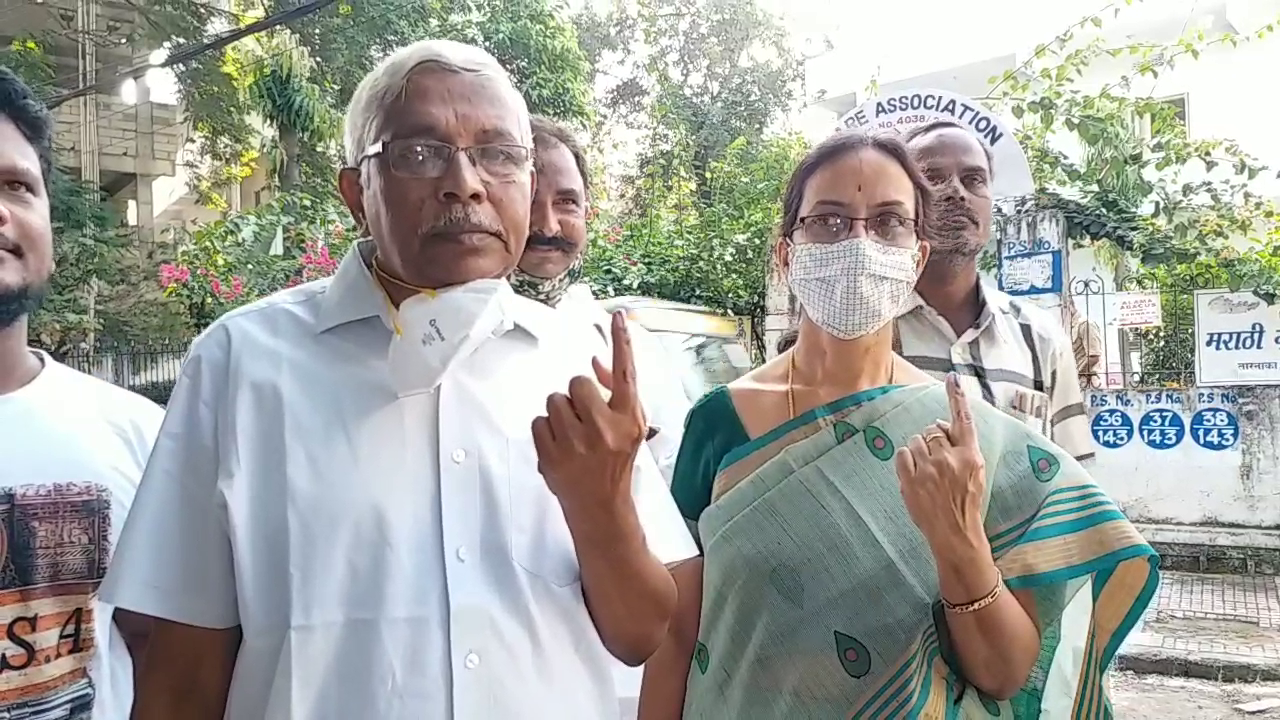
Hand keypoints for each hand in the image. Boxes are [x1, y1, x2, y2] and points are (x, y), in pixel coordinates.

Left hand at [532, 311, 646, 508]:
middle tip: (584, 419)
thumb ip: (616, 393)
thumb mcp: (630, 427)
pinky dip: (545, 432)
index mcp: (629, 420)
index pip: (627, 372)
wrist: (601, 505)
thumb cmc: (615, 461)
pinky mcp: (553, 456)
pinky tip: (559, 447)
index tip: (618, 317)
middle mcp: (605, 429)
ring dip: (559, 414)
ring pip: (553, 401)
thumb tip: (595, 362)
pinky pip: (538, 422)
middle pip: (577, 383)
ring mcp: (577, 444)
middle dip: (576, 397)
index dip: (622, 342)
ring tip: (571, 436)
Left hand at [894, 373, 987, 550]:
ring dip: (919, 451)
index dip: (958, 397)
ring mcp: (929, 470)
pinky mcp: (911, 480)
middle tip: (937, 461)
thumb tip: (939, 425)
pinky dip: (906, 460)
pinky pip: (902, 454)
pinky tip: (915, 474)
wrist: (955, 533)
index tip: (953, 378)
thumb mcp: (974, 472)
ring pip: (916, 440)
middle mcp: (950, 459)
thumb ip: (960, 446)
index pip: (965, 421)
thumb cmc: (965, 500)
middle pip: (933, 430)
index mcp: (971, 456)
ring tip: (927, 471)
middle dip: (932, 440)